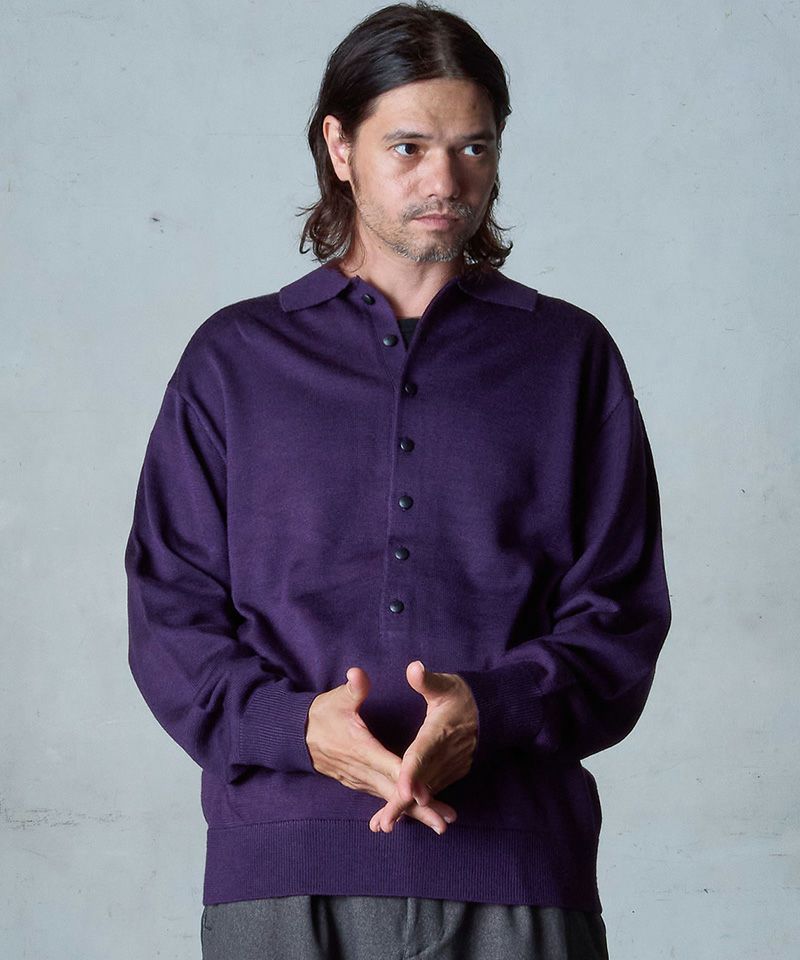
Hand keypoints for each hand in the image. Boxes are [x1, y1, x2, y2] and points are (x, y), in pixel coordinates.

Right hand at [305, 666, 457, 834]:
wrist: (298, 736)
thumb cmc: (322, 715)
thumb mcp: (337, 699)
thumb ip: (353, 689)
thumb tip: (357, 673)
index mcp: (361, 749)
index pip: (389, 767)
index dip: (408, 780)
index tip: (428, 792)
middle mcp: (362, 770)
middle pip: (395, 793)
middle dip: (420, 808)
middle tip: (445, 823)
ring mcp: (361, 780)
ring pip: (391, 799)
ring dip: (415, 812)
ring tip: (440, 824)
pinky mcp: (361, 782)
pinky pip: (383, 798)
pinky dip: (401, 809)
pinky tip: (418, 817)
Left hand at [368, 660, 477, 834]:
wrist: (494, 712)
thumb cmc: (463, 696)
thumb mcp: (446, 684)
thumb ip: (427, 680)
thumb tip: (413, 668)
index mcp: (439, 732)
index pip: (422, 755)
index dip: (412, 773)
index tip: (402, 791)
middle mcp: (446, 754)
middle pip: (421, 782)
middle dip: (402, 803)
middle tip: (383, 823)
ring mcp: (452, 766)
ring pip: (427, 791)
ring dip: (407, 809)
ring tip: (383, 824)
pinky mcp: (454, 772)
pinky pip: (433, 790)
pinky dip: (418, 804)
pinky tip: (400, 815)